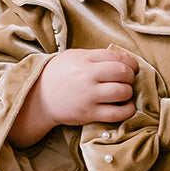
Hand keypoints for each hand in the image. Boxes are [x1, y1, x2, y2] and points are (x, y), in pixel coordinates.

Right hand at [9, 48, 137, 148]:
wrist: (38, 98)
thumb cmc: (57, 75)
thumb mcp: (74, 57)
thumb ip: (99, 56)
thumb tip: (127, 58)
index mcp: (84, 59)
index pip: (116, 57)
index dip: (130, 62)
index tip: (131, 67)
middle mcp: (87, 76)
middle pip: (122, 73)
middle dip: (130, 76)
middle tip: (126, 80)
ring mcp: (88, 96)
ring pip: (122, 92)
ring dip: (129, 92)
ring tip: (124, 93)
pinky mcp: (88, 114)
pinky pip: (116, 113)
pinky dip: (127, 110)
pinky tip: (126, 107)